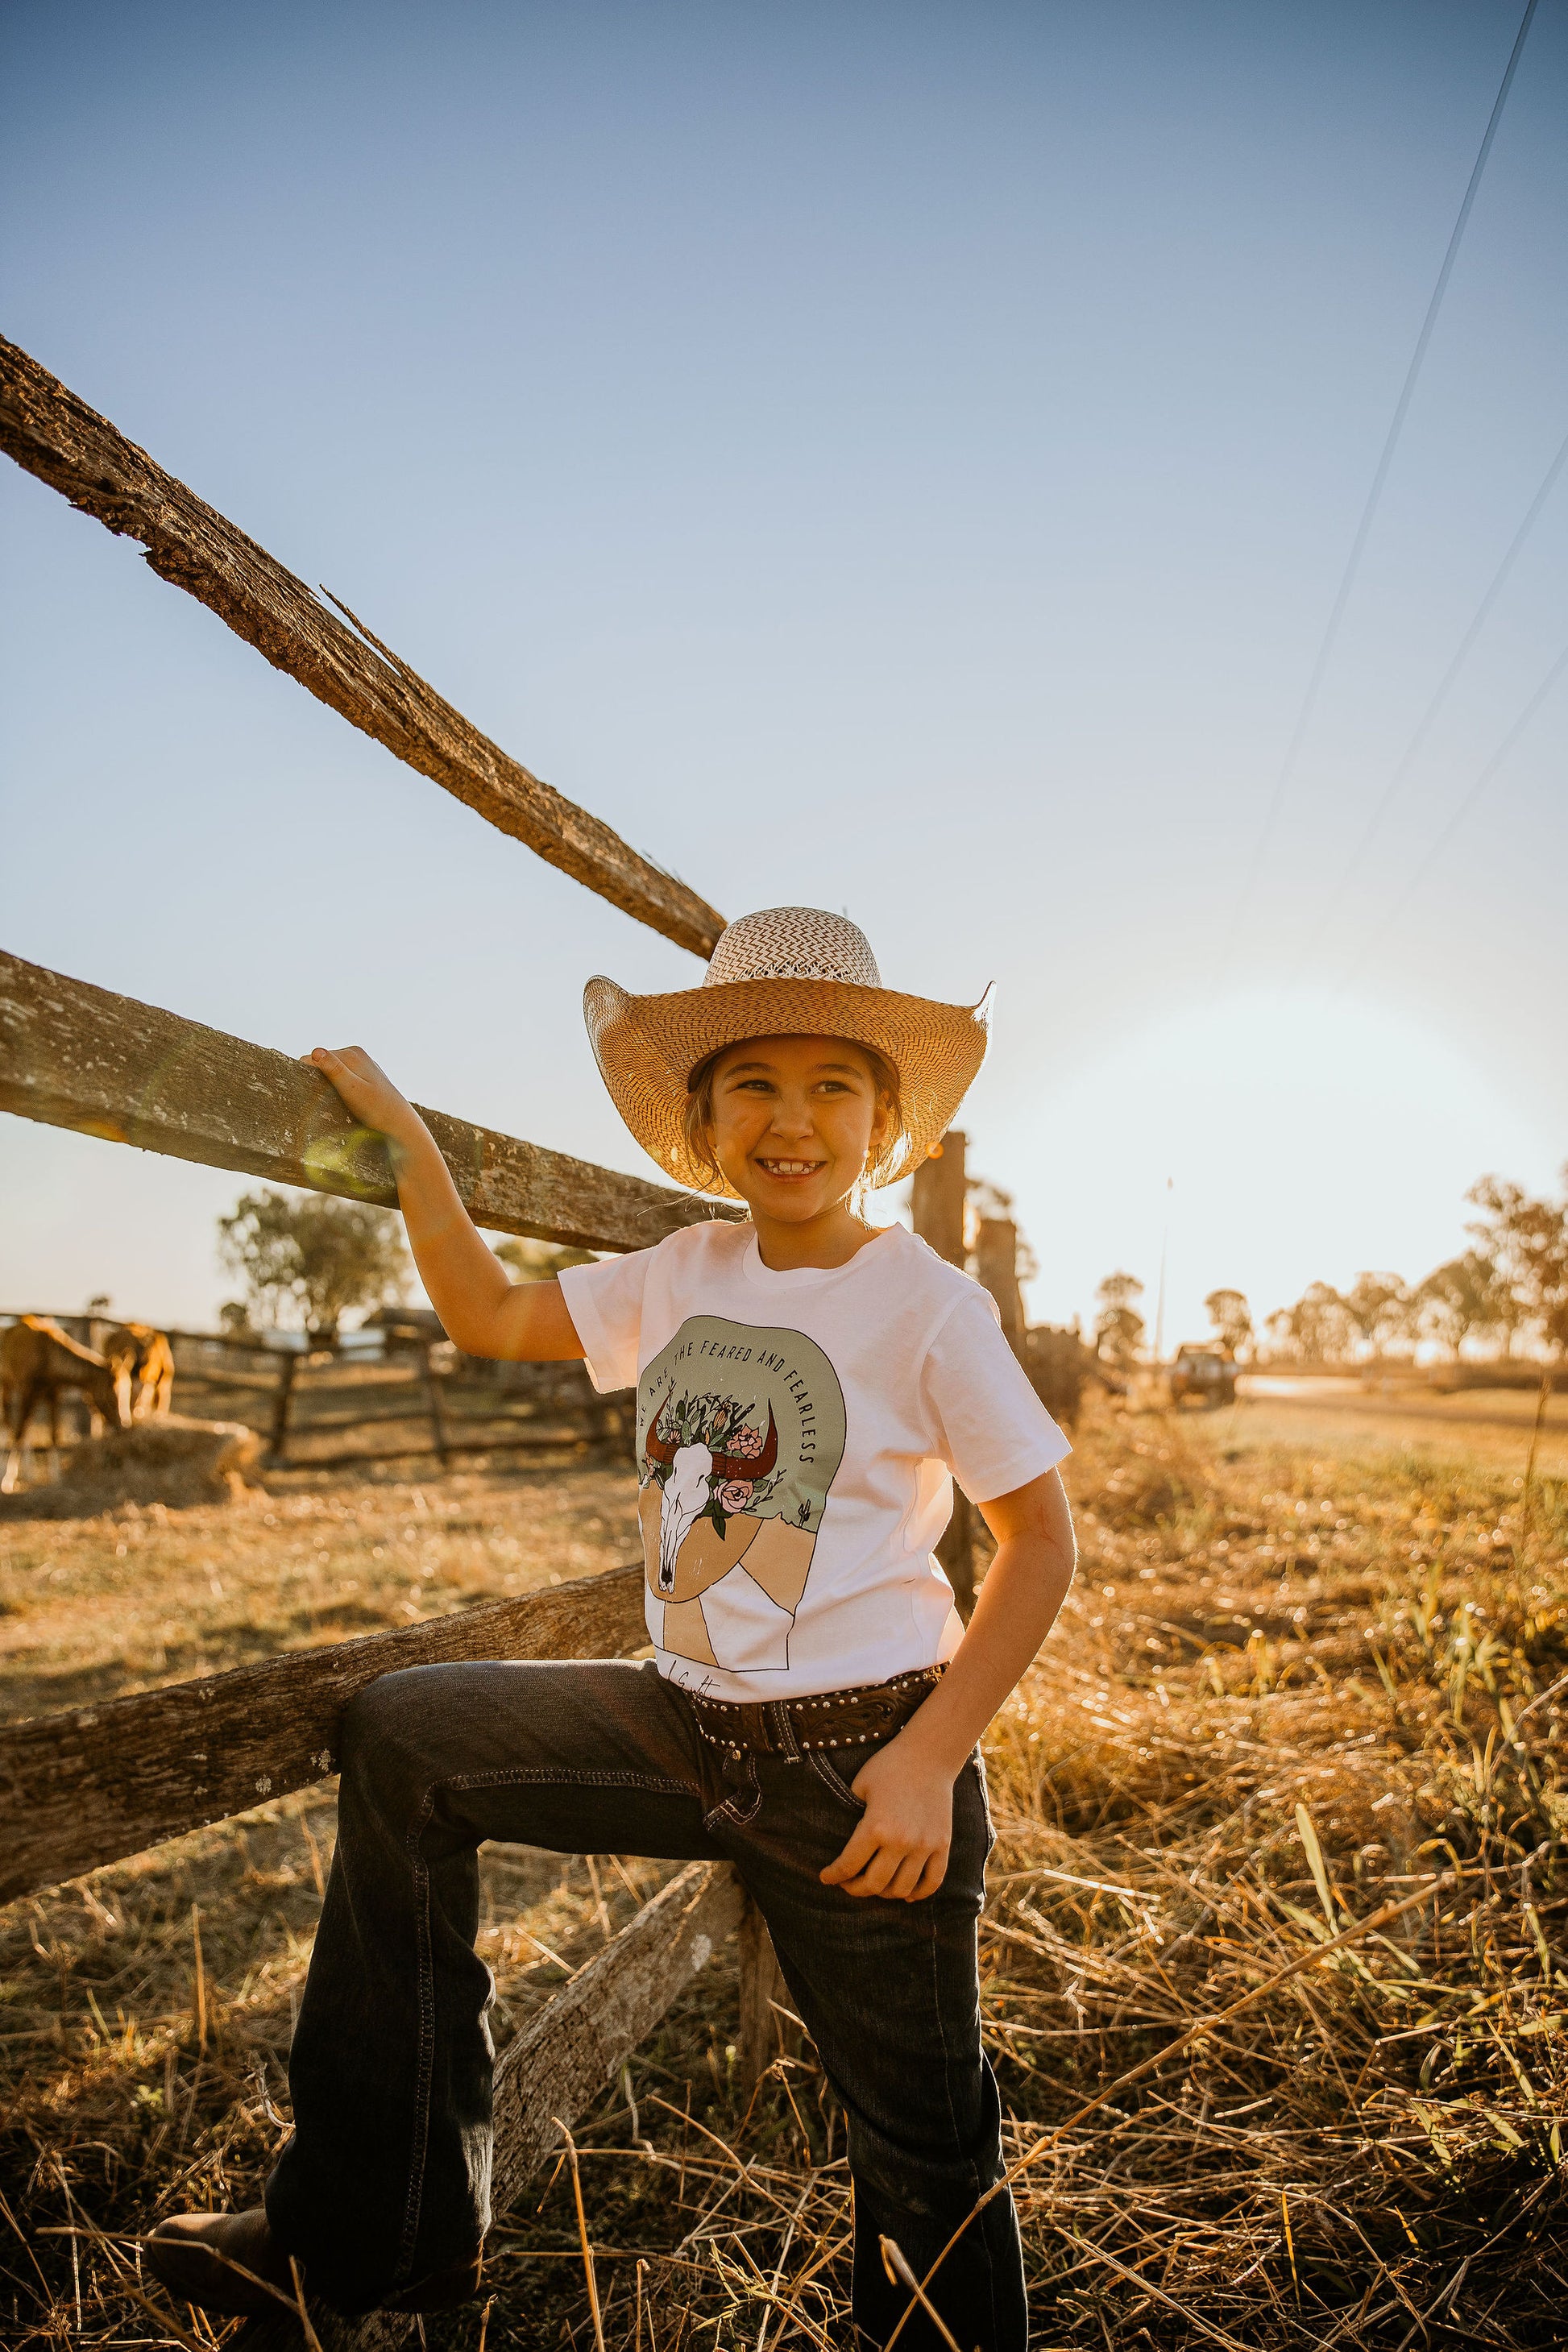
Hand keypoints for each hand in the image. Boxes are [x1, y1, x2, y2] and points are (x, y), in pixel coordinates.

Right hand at [306, 1046, 423, 1151]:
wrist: (400, 1123)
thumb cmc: (376, 1109)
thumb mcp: (352, 1090)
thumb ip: (335, 1070)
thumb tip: (316, 1051)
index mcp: (352, 1054)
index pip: (314, 1058)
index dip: (307, 1075)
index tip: (311, 1093)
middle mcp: (357, 1054)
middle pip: (322, 1063)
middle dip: (317, 1079)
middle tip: (322, 1100)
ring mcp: (361, 1064)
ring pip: (330, 1070)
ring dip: (325, 1084)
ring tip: (332, 1101)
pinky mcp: (363, 1075)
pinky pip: (341, 1076)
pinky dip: (336, 1087)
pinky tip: (342, 1099)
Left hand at [818, 1732, 954, 1901]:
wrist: (928, 1755)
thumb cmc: (888, 1767)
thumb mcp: (859, 1787)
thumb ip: (850, 1819)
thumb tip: (840, 1845)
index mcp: (875, 1827)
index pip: (849, 1865)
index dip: (834, 1876)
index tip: (826, 1878)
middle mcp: (901, 1841)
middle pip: (875, 1884)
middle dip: (856, 1889)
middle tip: (848, 1884)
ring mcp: (924, 1845)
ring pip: (902, 1889)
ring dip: (885, 1893)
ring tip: (876, 1885)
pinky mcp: (942, 1844)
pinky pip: (932, 1882)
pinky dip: (918, 1893)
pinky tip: (906, 1892)